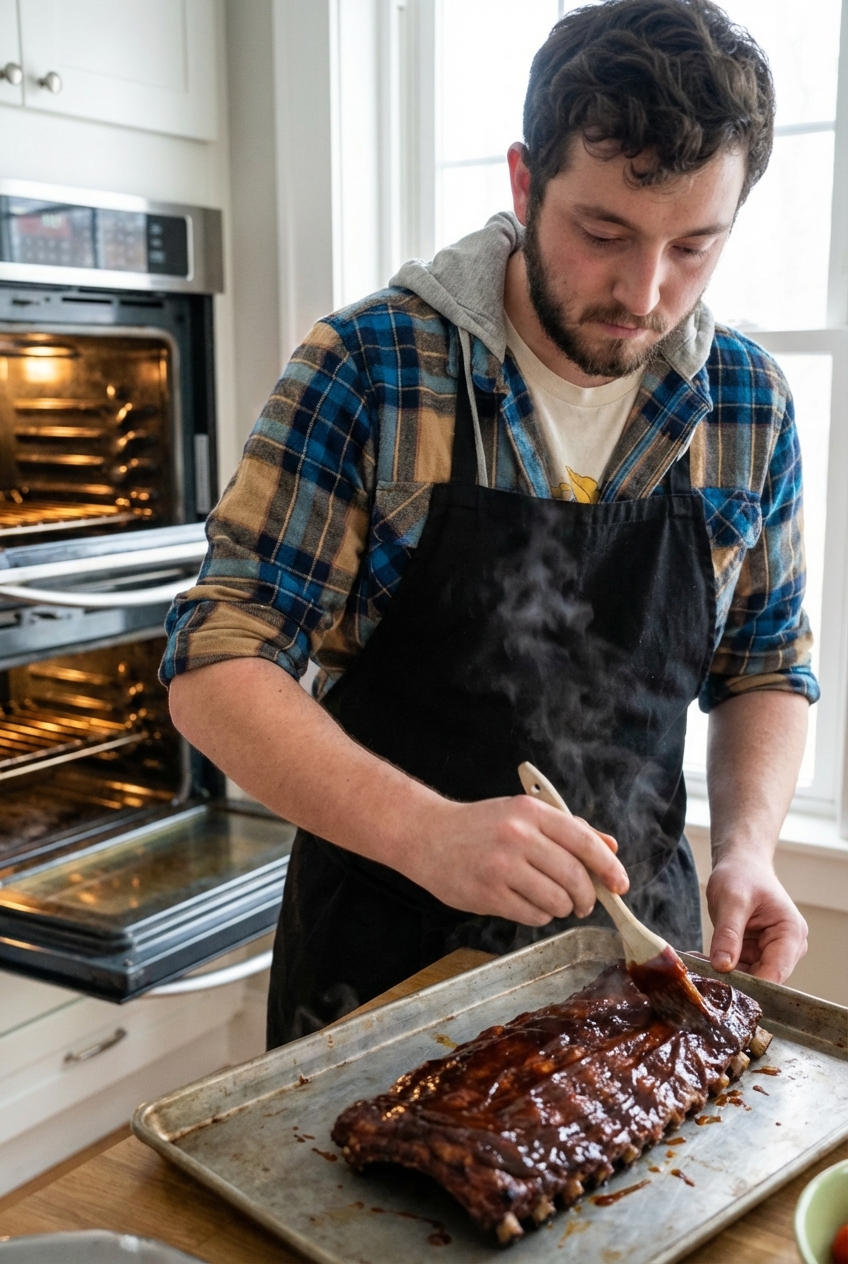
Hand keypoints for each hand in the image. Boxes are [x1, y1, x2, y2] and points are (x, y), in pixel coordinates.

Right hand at [403, 794, 627, 926]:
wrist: (427, 835)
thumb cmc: (480, 826)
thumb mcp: (524, 815)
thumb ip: (569, 830)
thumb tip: (611, 848)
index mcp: (532, 812)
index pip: (585, 841)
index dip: (609, 867)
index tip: (620, 885)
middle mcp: (518, 836)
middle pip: (575, 877)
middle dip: (587, 897)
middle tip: (584, 903)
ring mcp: (502, 865)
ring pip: (557, 900)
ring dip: (562, 907)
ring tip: (551, 901)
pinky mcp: (488, 893)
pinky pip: (533, 915)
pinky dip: (539, 915)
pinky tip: (526, 903)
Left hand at [706, 851, 807, 982]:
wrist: (741, 865)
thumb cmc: (742, 875)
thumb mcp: (732, 901)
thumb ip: (728, 933)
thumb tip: (722, 967)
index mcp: (791, 934)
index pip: (775, 972)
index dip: (750, 983)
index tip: (722, 985)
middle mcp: (787, 948)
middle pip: (763, 978)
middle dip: (734, 980)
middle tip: (703, 976)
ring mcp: (772, 952)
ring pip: (749, 976)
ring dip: (723, 974)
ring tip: (697, 965)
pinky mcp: (756, 952)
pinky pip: (739, 968)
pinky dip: (720, 966)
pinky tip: (700, 959)